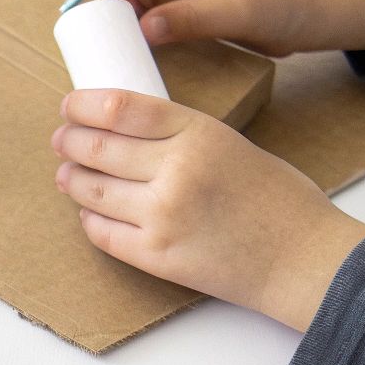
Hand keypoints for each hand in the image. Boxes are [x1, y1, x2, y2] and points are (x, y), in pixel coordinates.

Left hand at [52, 88, 364, 331]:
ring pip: (91, 190)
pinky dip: (89, 219)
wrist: (302, 258)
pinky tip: (90, 212)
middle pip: (96, 147)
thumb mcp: (231, 144)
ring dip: (71, 179)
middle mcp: (175, 170)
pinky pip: (102, 232)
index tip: (70, 106)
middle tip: (61, 139)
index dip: (83, 105)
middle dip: (68, 140)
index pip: (119, 108)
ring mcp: (162, 215)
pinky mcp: (156, 255)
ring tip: (67, 174)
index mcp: (197, 133)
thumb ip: (181, 136)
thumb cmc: (277, 200)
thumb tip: (125, 131)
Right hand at [88, 0, 364, 56]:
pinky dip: (134, 17)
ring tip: (118, 29)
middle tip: (105, 14)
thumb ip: (191, 18)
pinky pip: (147, 1)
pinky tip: (134, 36)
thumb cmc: (291, 2)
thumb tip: (143, 27)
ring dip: (118, 0)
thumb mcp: (242, 12)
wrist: (318, 14)